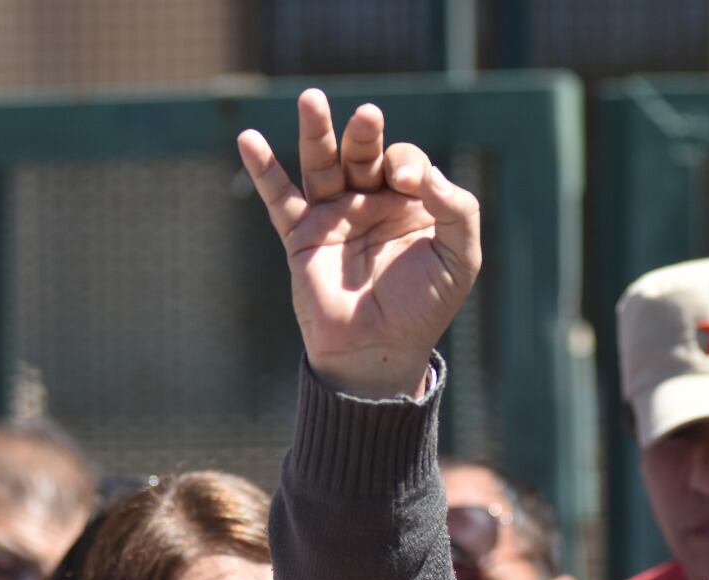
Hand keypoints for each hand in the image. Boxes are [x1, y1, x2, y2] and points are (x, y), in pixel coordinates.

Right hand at [238, 89, 481, 398]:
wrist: (379, 351)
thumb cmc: (424, 308)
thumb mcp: (460, 260)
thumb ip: (459, 212)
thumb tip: (432, 175)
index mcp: (412, 204)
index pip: (407, 163)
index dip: (409, 163)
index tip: (409, 182)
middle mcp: (371, 203)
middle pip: (364, 153)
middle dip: (366, 134)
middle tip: (369, 116)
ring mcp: (334, 217)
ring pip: (321, 164)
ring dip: (316, 131)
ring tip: (311, 98)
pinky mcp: (301, 236)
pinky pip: (279, 198)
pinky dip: (264, 169)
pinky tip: (248, 138)